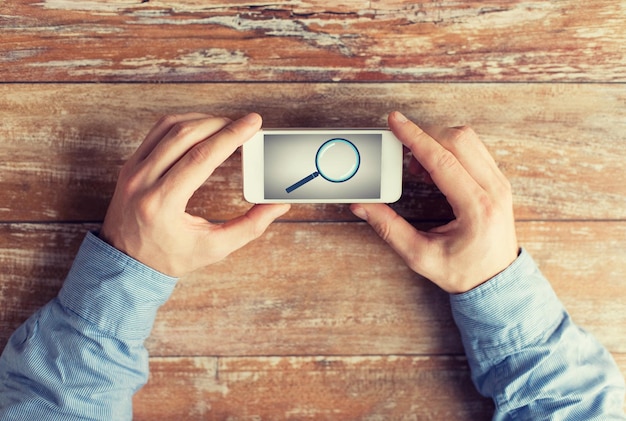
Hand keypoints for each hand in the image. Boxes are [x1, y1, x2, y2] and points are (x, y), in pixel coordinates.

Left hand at [100, 113, 289, 276]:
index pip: (201, 157)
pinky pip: (158, 131)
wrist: (125, 262)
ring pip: (170, 127)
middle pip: (186, 135)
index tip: (252, 123)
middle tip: (245, 125)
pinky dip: (184, 124)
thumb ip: (249, 227)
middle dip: (221, 124)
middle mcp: (143, 181)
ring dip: (203, 120)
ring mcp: (133, 170)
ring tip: (227, 126)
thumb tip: (277, 206)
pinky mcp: (131, 164)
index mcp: (162, 203)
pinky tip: (202, 129)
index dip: (231, 136)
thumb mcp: (213, 249)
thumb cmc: (169, 257)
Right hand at [351, 112, 517, 292]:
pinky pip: (474, 149)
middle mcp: (494, 190)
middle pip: (458, 139)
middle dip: (424, 135)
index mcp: (476, 208)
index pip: (443, 160)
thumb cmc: (464, 272)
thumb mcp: (420, 256)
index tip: (395, 121)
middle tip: (401, 151)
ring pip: (468, 139)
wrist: (497, 282)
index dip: (414, 137)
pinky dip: (449, 149)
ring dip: (437, 141)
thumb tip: (363, 206)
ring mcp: (499, 183)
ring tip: (416, 166)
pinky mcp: (498, 181)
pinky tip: (433, 168)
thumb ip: (389, 229)